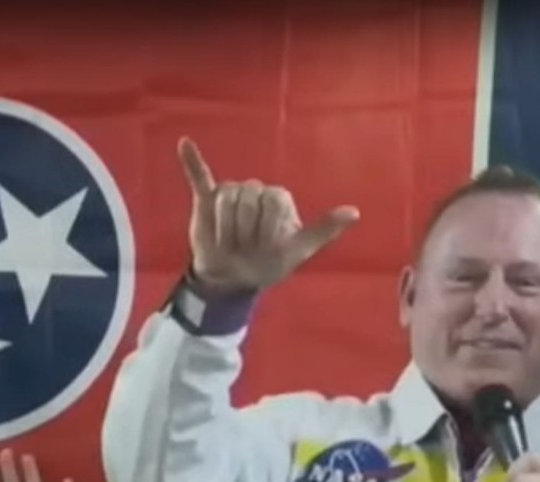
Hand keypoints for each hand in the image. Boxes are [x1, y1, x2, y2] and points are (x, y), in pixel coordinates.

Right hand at [179, 137, 358, 295]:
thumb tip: (355, 212)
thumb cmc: (269, 265)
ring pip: (225, 199)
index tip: (266, 249)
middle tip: (244, 249)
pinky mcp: (206, 201)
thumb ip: (324, 230)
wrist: (234, 280)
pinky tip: (184, 143)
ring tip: (228, 243)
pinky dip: (191, 161)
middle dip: (244, 231)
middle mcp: (255, 191)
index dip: (266, 230)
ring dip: (225, 228)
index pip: (271, 202)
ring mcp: (230, 194)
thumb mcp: (299, 251)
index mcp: (278, 198)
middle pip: (247, 199)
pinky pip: (199, 177)